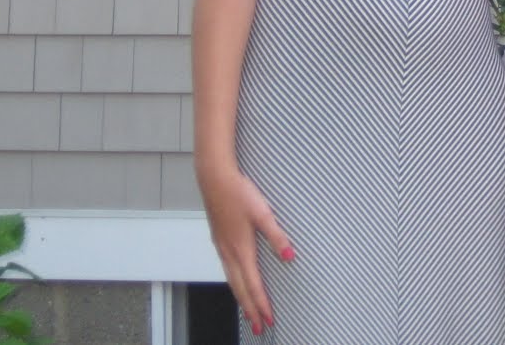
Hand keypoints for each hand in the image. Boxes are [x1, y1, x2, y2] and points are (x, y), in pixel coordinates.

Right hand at [199, 164, 293, 335]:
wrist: (214, 178)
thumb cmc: (239, 193)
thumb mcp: (263, 213)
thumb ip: (277, 237)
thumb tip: (290, 258)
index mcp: (241, 249)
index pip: (253, 285)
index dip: (261, 304)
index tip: (267, 320)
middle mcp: (229, 252)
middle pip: (240, 289)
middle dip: (250, 309)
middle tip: (258, 328)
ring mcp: (221, 246)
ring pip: (231, 280)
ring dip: (241, 298)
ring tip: (248, 312)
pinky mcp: (219, 239)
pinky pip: (226, 270)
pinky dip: (233, 283)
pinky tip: (236, 282)